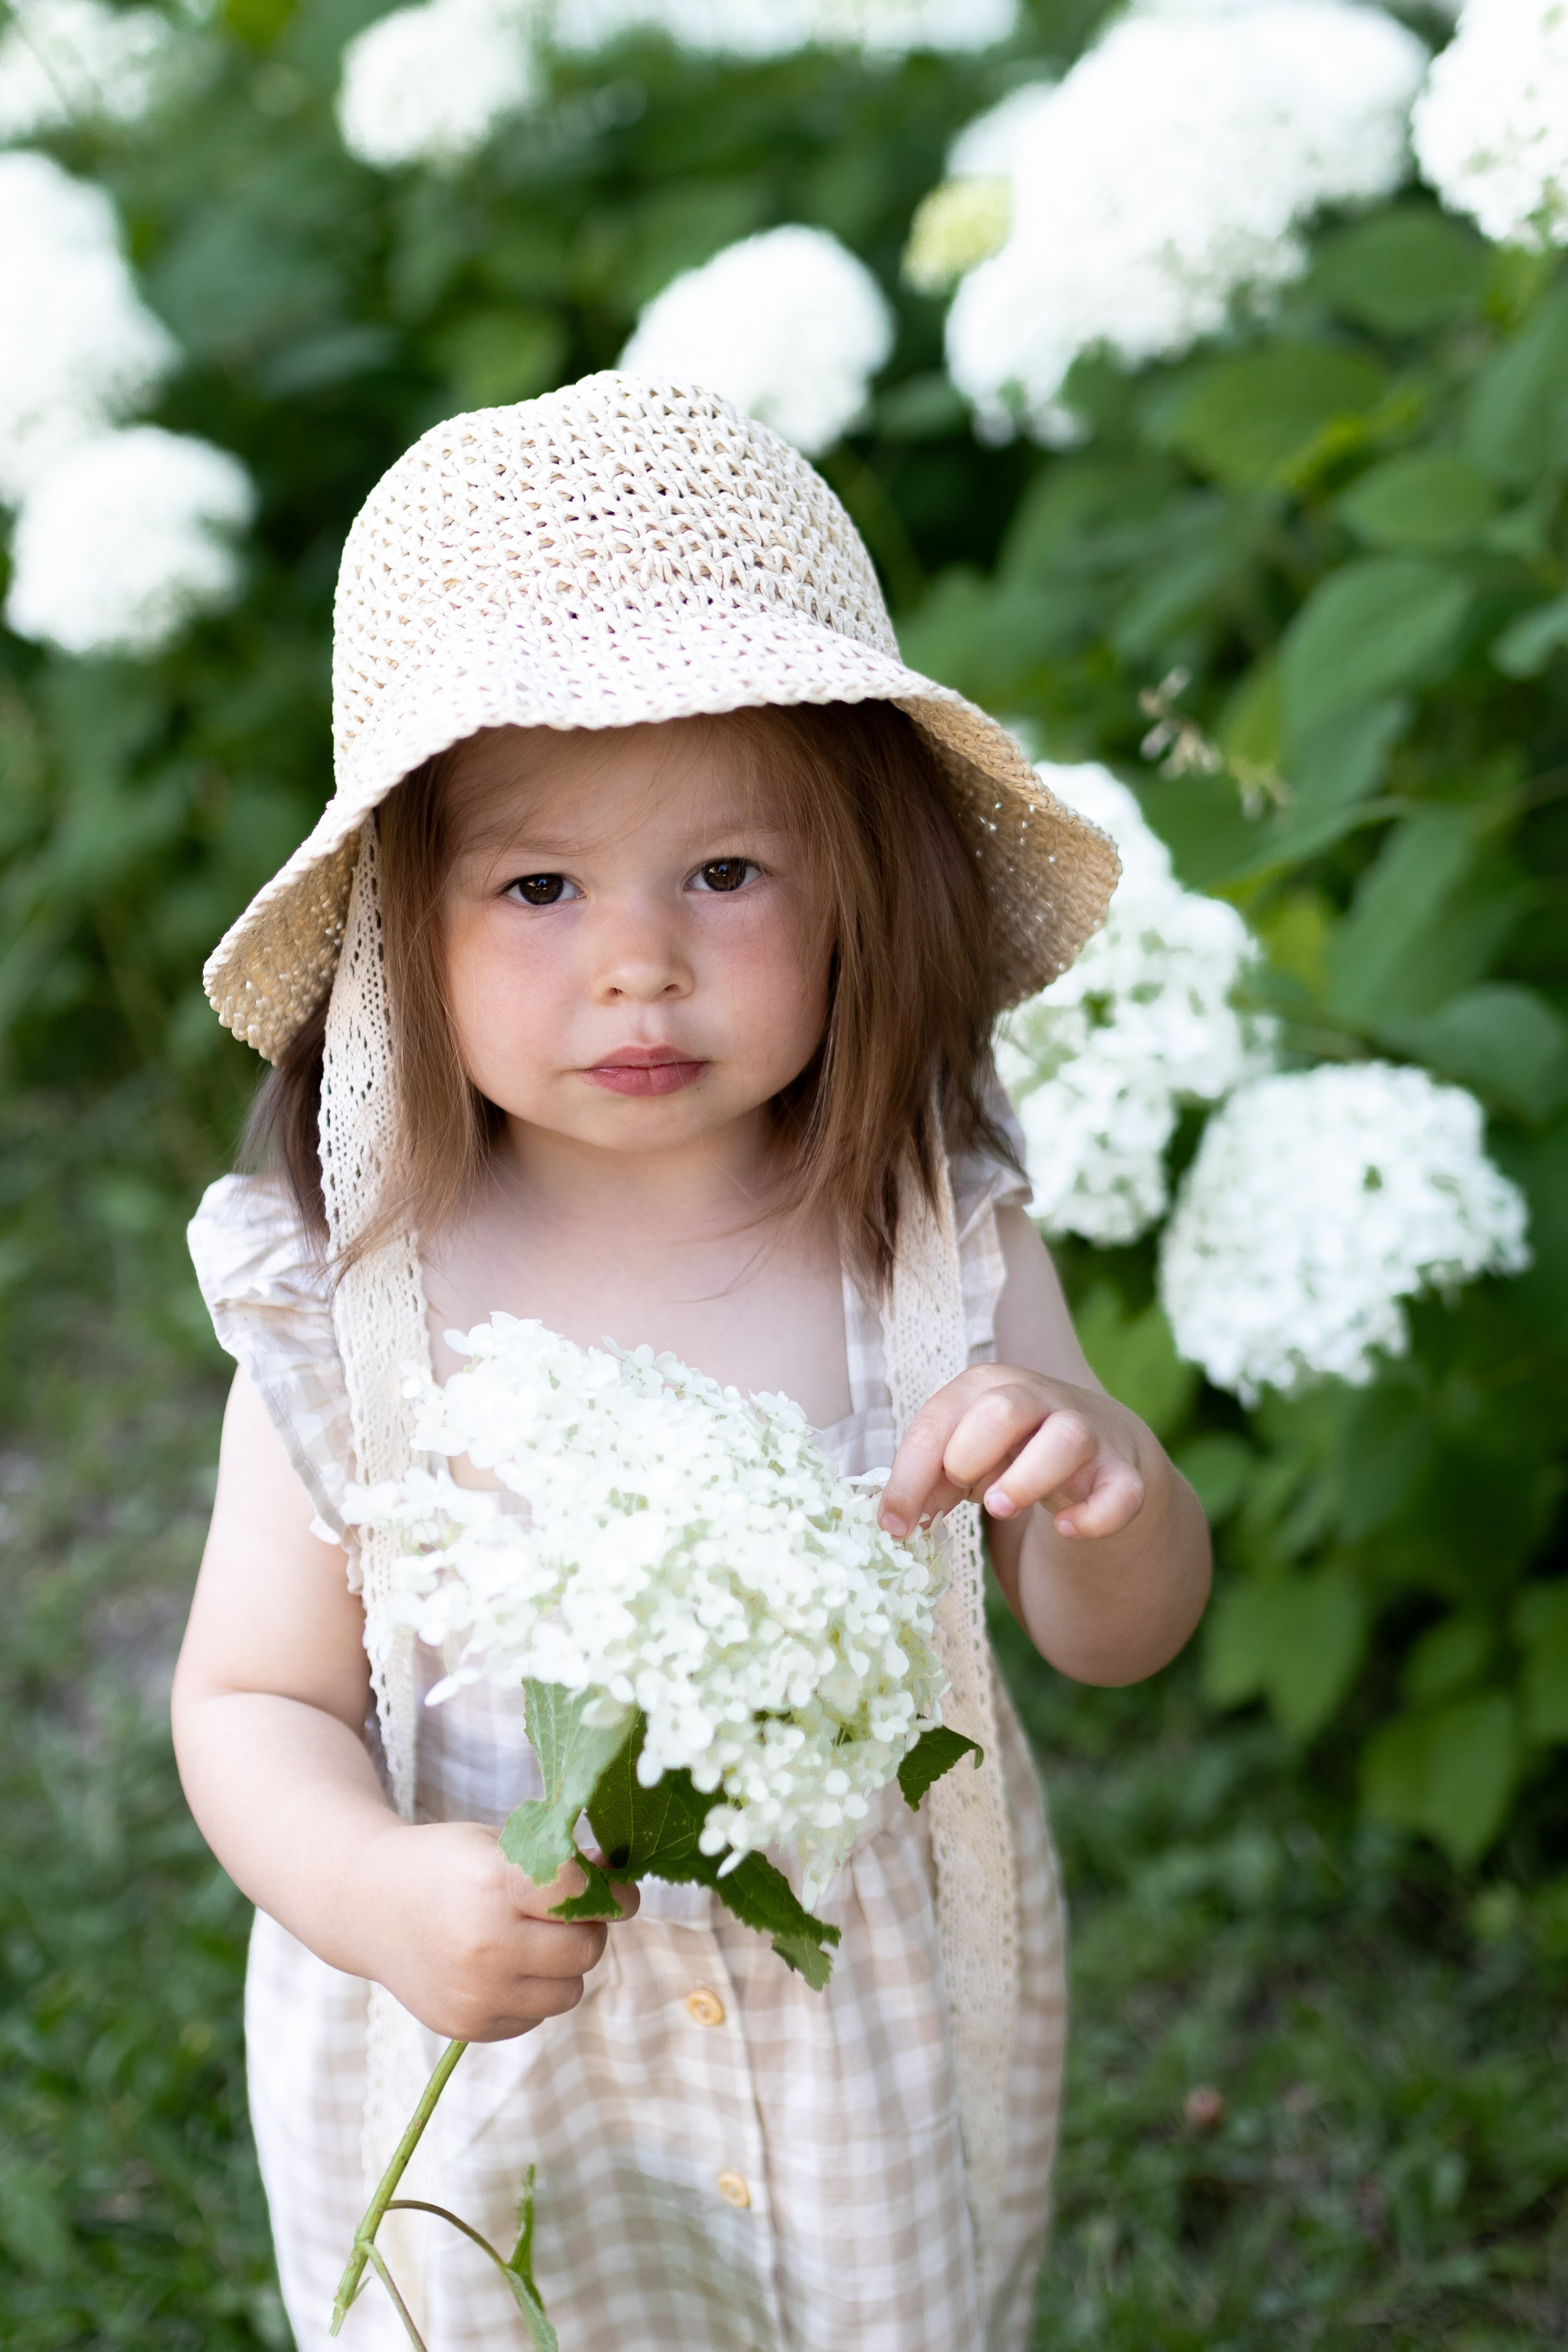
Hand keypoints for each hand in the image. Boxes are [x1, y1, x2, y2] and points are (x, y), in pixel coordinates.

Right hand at [352, 1820, 638, 2042]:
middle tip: (572, 1915)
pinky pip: (534, 2018)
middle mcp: (487, 1944)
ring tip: (535, 1940)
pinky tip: (502, 1965)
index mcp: (496, 1884)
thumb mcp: (497, 1843)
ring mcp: (476, 1992)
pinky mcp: (466, 2026)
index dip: (615, 1892)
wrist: (366, 1905)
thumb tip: (619, 1880)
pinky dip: (531, 1993)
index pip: (585, 1896)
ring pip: (569, 1992)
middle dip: (590, 1929)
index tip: (621, 1892)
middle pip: (586, 1949)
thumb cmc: (441, 1864)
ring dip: (565, 1966)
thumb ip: (559, 1863)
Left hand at [878, 1364, 1146, 1543]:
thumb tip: (895, 1520)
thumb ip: (929, 1479)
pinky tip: (1066, 1528)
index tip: (893, 1525)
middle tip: (961, 1490)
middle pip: (1004, 1407)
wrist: (1098, 1447)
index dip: (908, 1476)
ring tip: (1000, 1507)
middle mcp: (1040, 1400)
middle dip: (969, 1452)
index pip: (939, 1420)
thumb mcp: (964, 1454)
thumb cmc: (1011, 1449)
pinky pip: (1121, 1491)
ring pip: (1068, 1438)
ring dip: (1027, 1478)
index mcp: (988, 1387)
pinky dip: (1094, 1515)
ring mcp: (1087, 1435)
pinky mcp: (1122, 1473)